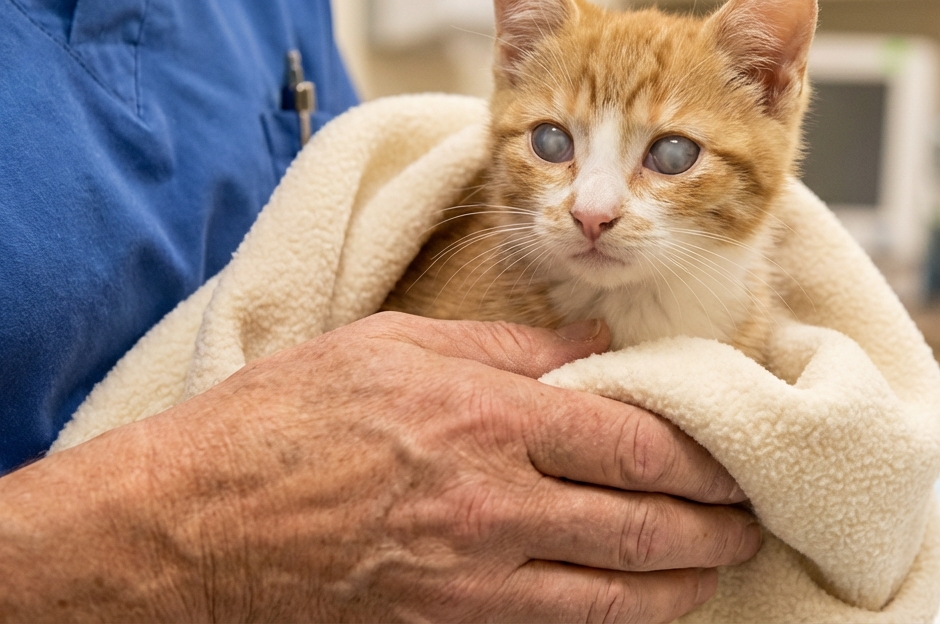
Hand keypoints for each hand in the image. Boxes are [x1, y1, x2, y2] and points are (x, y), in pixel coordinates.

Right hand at [0, 313, 759, 623]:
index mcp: (486, 417)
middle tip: (750, 520)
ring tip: (714, 569)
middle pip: (643, 524)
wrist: (188, 524)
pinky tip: (639, 608)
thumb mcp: (395, 344)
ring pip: (614, 596)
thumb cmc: (284, 417)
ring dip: (681, 586)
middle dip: (714, 527)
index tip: (739, 457)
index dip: (704, 456)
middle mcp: (492, 504)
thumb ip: (510, 347)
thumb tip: (596, 346)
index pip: (634, 442)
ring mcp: (470, 579)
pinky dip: (612, 622)